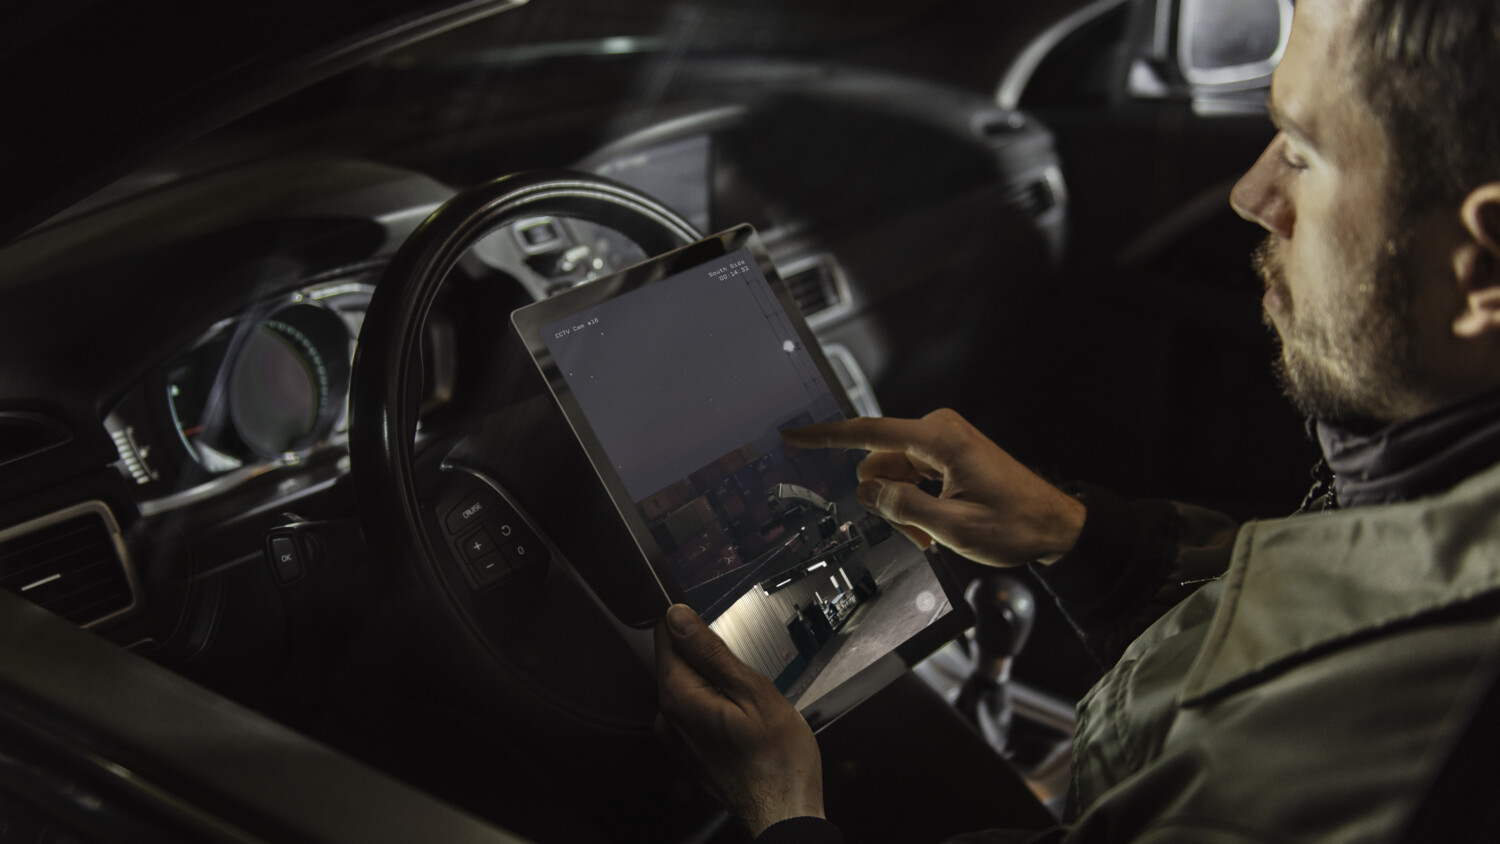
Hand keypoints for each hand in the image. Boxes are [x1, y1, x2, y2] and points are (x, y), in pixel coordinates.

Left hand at [655, 604, 823, 836]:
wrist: (784, 810)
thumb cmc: (778, 758)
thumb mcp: (753, 691)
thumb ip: (710, 651)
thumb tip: (678, 617)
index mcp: (679, 696)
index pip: (666, 635)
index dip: (694, 625)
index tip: (721, 636)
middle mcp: (667, 716)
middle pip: (677, 660)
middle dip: (709, 658)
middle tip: (746, 679)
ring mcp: (675, 735)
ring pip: (688, 685)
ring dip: (715, 683)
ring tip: (748, 705)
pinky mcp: (687, 748)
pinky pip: (694, 709)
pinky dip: (716, 705)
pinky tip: (742, 721)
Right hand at [783, 408, 1084, 566]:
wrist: (1057, 526)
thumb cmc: (1016, 525)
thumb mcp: (953, 527)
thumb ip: (902, 508)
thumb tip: (868, 493)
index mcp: (939, 439)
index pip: (867, 433)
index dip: (824, 436)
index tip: (792, 434)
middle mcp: (939, 431)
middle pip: (879, 462)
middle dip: (885, 500)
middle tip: (914, 533)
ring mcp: (944, 442)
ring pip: (893, 474)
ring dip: (902, 507)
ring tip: (930, 535)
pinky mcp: (948, 454)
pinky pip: (911, 476)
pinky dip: (914, 503)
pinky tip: (934, 526)